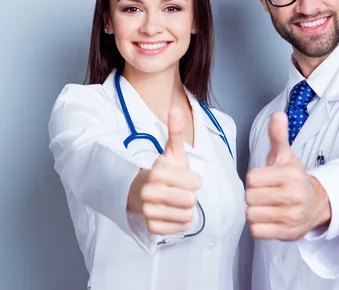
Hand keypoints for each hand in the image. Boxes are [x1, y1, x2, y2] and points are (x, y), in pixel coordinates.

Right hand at [139, 106, 200, 234]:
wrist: (143, 191)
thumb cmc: (165, 172)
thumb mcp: (172, 152)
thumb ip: (175, 131)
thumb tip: (175, 108)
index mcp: (157, 171)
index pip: (195, 182)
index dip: (195, 180)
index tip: (186, 178)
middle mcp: (149, 191)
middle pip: (190, 200)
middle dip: (190, 196)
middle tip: (181, 192)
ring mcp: (148, 210)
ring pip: (186, 215)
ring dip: (186, 210)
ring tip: (176, 202)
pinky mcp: (151, 227)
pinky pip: (179, 229)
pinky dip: (180, 223)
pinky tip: (173, 213)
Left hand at [245, 111, 330, 239]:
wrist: (316, 205)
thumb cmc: (294, 179)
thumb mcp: (286, 157)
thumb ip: (278, 136)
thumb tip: (278, 114)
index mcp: (290, 176)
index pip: (252, 179)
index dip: (254, 179)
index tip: (265, 180)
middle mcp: (292, 197)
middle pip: (250, 197)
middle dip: (254, 196)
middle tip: (266, 194)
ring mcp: (291, 217)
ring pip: (251, 215)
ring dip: (255, 212)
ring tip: (267, 207)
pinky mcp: (287, 234)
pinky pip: (257, 231)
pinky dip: (259, 227)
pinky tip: (269, 219)